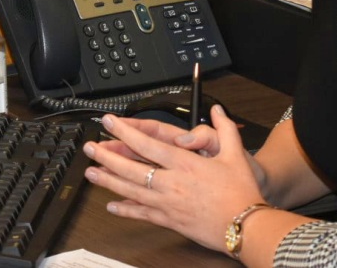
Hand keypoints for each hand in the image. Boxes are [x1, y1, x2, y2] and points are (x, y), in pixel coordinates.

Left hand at [83, 104, 265, 252]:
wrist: (246, 226)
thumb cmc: (241, 192)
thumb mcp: (235, 154)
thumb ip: (224, 129)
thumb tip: (218, 110)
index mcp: (184, 163)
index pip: (147, 143)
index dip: (125, 132)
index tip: (109, 123)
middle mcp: (171, 182)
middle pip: (131, 167)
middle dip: (107, 155)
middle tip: (90, 147)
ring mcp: (167, 203)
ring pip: (130, 190)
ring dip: (108, 181)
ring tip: (91, 172)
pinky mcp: (169, 220)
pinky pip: (142, 214)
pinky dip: (125, 210)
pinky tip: (111, 206)